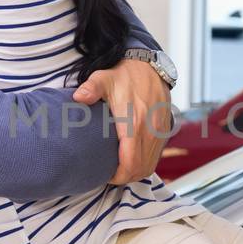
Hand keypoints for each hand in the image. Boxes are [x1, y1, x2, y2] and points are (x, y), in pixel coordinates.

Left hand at [73, 58, 173, 184]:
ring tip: (120, 170)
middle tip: (110, 175)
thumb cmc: (124, 74)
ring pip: (150, 165)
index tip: (106, 175)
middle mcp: (150, 131)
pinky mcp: (164, 130)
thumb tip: (78, 97)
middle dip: (125, 177)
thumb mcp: (104, 78)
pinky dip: (145, 162)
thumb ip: (91, 89)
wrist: (149, 65)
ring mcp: (159, 131)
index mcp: (134, 123)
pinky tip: (133, 159)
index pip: (130, 163)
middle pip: (141, 169)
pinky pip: (157, 155)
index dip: (118, 176)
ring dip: (136, 172)